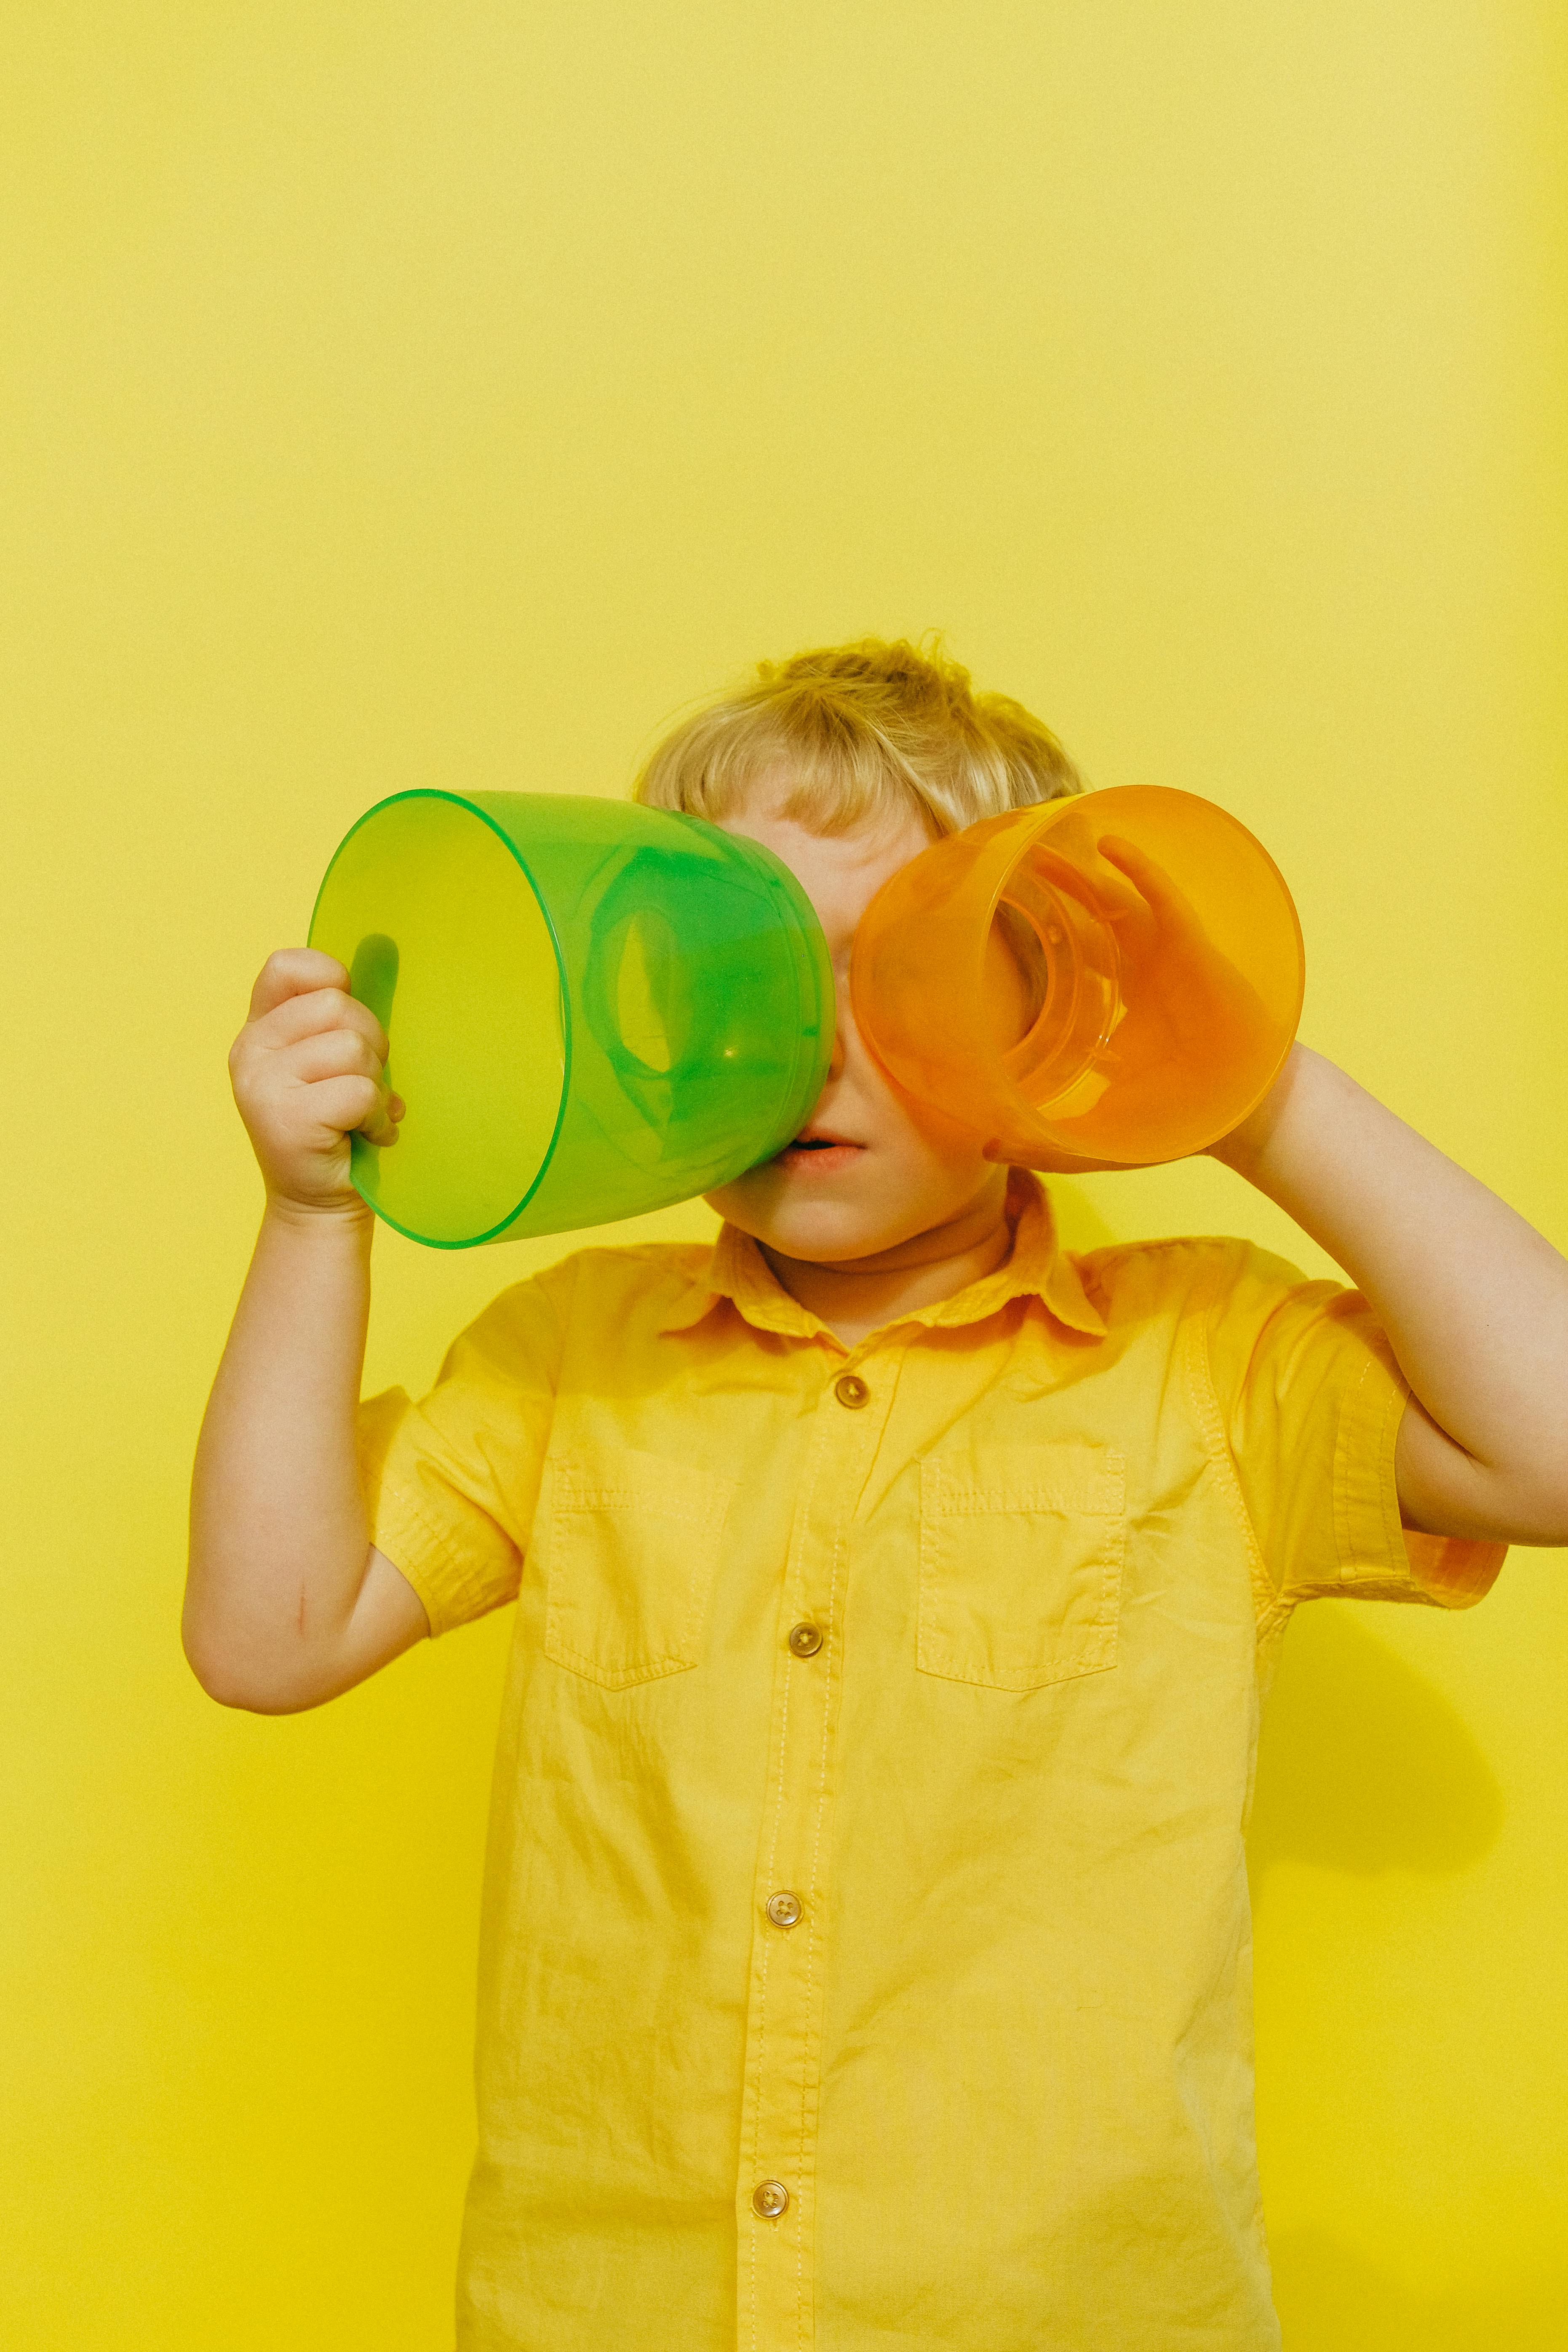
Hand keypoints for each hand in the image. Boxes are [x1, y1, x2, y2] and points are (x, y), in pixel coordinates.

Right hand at [229, 949, 402, 1216]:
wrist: (318, 1206)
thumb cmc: (337, 1129)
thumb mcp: (331, 1063)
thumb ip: (342, 1018)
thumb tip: (386, 949)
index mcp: (259, 1029)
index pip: (287, 966)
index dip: (332, 980)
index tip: (347, 1024)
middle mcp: (251, 1050)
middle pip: (337, 1005)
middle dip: (371, 1044)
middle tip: (364, 1084)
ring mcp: (263, 1084)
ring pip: (353, 1047)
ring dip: (376, 1084)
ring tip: (363, 1113)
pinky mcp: (287, 1118)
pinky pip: (359, 1090)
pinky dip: (377, 1115)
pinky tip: (366, 1134)